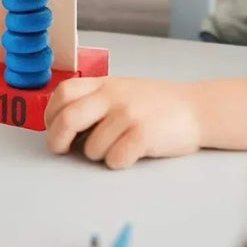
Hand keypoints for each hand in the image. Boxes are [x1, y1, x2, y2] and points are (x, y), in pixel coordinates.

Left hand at [45, 76, 200, 168]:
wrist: (195, 109)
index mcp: (104, 83)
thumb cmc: (154, 104)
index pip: (64, 93)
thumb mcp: (121, 91)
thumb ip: (95, 100)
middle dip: (57, 140)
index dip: (51, 114)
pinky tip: (132, 153)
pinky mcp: (143, 135)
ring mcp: (128, 114)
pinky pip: (114, 160)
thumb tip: (62, 127)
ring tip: (118, 146)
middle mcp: (113, 96)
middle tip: (62, 150)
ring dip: (99, 155)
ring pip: (91, 148)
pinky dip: (119, 163)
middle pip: (68, 119)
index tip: (53, 128)